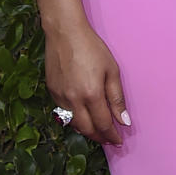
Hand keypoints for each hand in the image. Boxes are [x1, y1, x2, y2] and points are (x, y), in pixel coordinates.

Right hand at [45, 23, 129, 145]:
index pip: (103, 124)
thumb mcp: (112, 70)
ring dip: (86, 130)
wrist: (65, 33)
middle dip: (99, 137)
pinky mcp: (52, 92)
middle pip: (87, 129)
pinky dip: (74, 119)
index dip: (112, 135)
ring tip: (97, 131)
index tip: (118, 140)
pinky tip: (82, 115)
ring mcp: (60, 97)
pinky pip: (63, 113)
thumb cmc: (92, 48)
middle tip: (108, 139)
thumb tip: (124, 121)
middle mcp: (73, 100)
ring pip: (73, 124)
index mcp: (91, 95)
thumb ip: (117, 98)